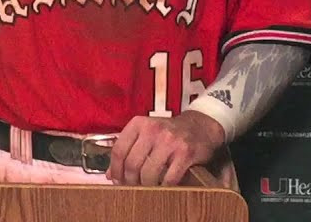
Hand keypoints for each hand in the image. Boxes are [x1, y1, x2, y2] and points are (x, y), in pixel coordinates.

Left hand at [107, 111, 223, 185]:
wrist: (200, 126)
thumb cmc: (168, 132)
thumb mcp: (145, 134)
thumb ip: (127, 150)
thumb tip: (110, 174)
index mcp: (139, 123)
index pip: (119, 150)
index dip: (116, 170)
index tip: (117, 181)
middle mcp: (153, 129)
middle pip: (132, 164)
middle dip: (130, 181)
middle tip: (133, 187)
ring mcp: (170, 141)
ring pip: (148, 173)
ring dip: (146, 185)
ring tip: (147, 187)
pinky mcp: (185, 153)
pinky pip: (169, 178)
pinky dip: (164, 186)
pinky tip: (163, 186)